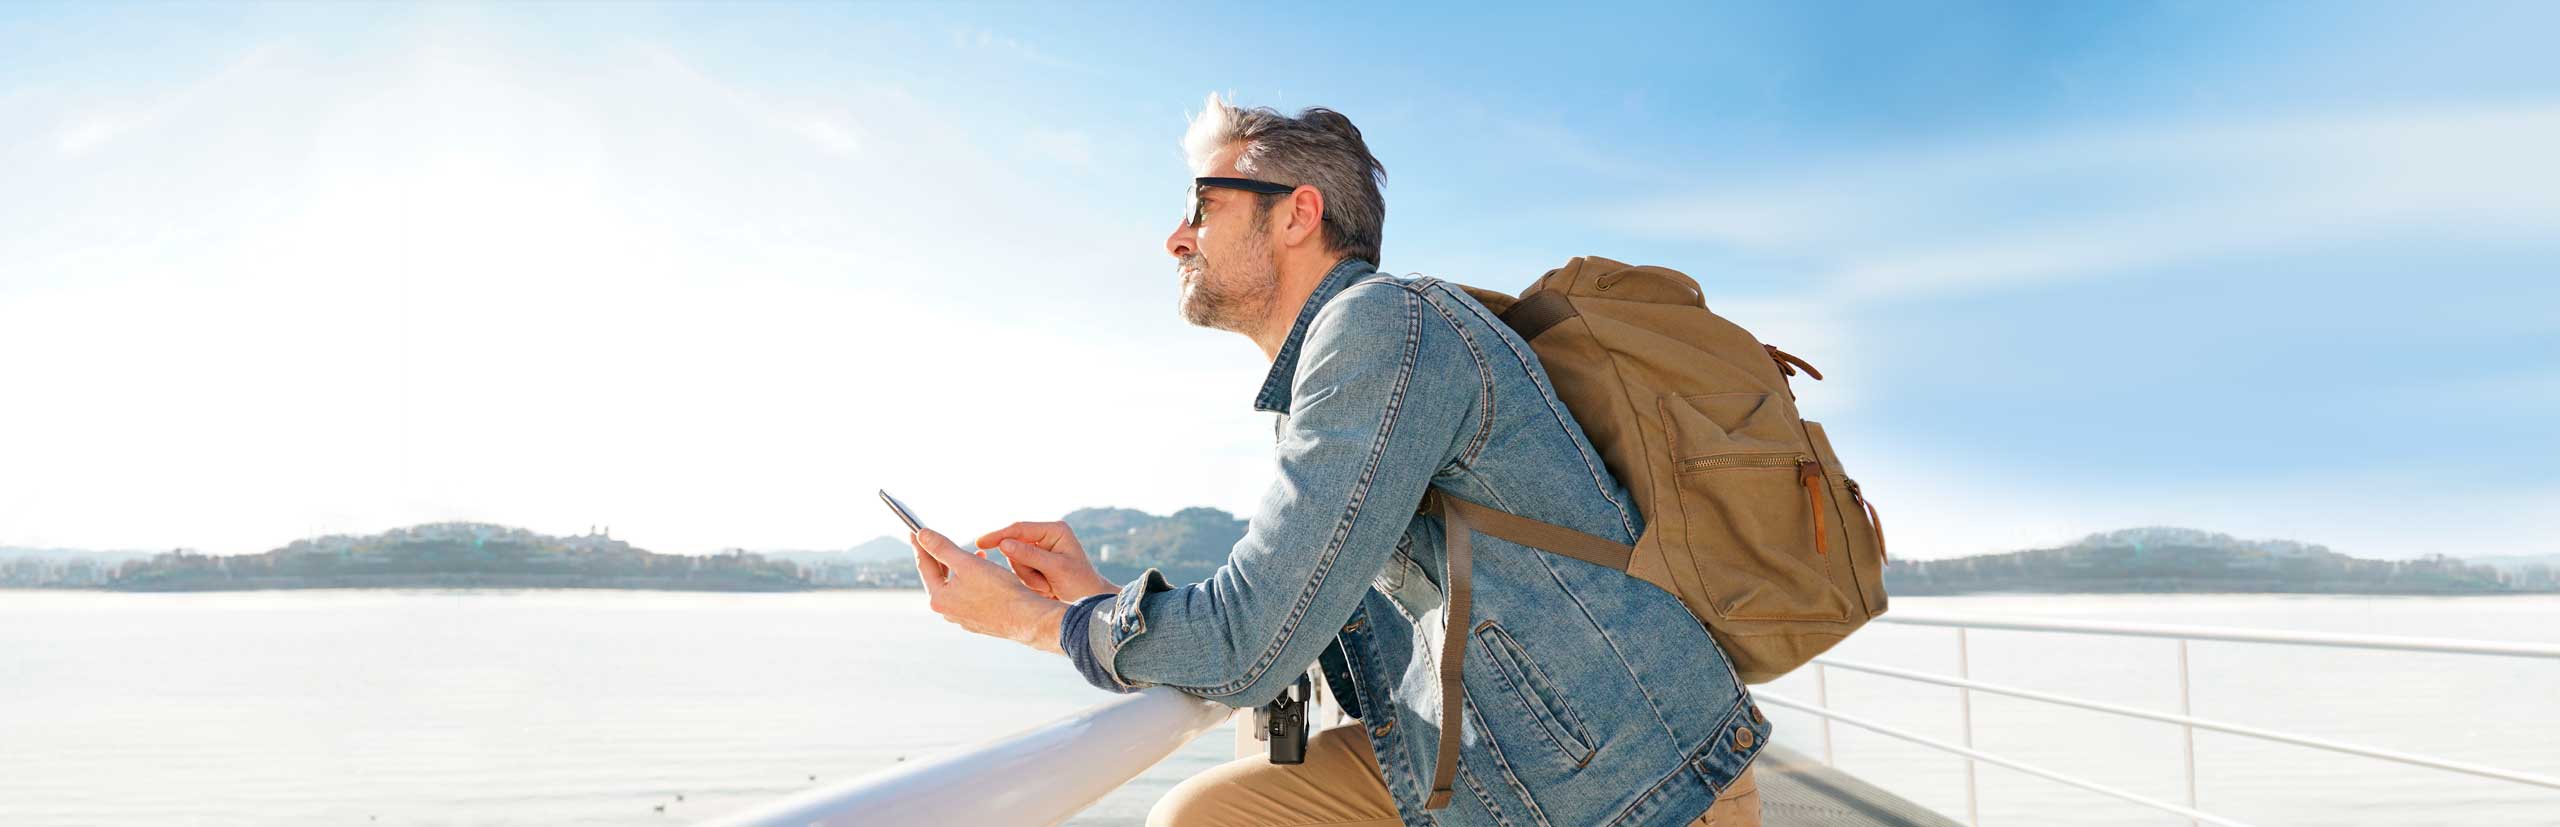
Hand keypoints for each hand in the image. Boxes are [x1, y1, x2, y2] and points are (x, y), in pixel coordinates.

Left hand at [910, 528, 1067, 653]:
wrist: (1027, 617)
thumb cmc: (999, 590)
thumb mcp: (967, 562)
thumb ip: (942, 548)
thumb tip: (922, 536)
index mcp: (939, 599)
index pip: (924, 566)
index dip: (920, 545)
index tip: (914, 531)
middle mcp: (947, 612)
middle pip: (938, 578)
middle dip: (941, 557)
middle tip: (941, 541)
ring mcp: (963, 618)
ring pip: (955, 587)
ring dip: (960, 569)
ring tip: (974, 555)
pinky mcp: (978, 621)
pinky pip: (969, 596)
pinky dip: (972, 582)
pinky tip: (986, 574)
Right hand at [977, 520, 1118, 601]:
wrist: (1091, 602)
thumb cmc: (1080, 583)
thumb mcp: (1056, 569)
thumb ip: (1030, 555)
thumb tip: (1003, 544)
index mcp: (1054, 530)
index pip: (1019, 528)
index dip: (999, 535)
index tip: (980, 542)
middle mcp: (1045, 537)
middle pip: (1014, 547)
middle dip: (1025, 568)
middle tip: (1044, 583)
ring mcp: (1040, 551)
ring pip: (1015, 561)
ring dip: (1028, 578)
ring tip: (1049, 587)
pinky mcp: (1036, 564)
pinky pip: (1020, 571)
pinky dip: (1030, 582)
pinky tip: (1046, 588)